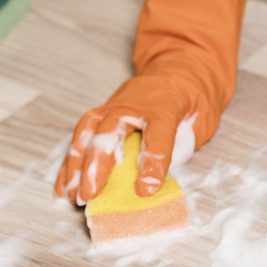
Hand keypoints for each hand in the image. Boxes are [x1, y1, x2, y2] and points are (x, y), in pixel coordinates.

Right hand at [55, 0, 250, 203]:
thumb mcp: (201, 121)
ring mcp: (112, 107)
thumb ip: (183, 146)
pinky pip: (80, 137)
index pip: (158, 136)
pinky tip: (65, 185)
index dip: (152, 163)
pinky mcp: (100, 114)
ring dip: (76, 166)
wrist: (177, 70)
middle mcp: (132, 105)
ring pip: (87, 134)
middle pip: (110, 133)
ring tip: (72, 195)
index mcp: (165, 106)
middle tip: (89, 195)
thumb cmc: (190, 102)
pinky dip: (71, 162)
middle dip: (97, 166)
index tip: (144, 190)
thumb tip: (159, 176)